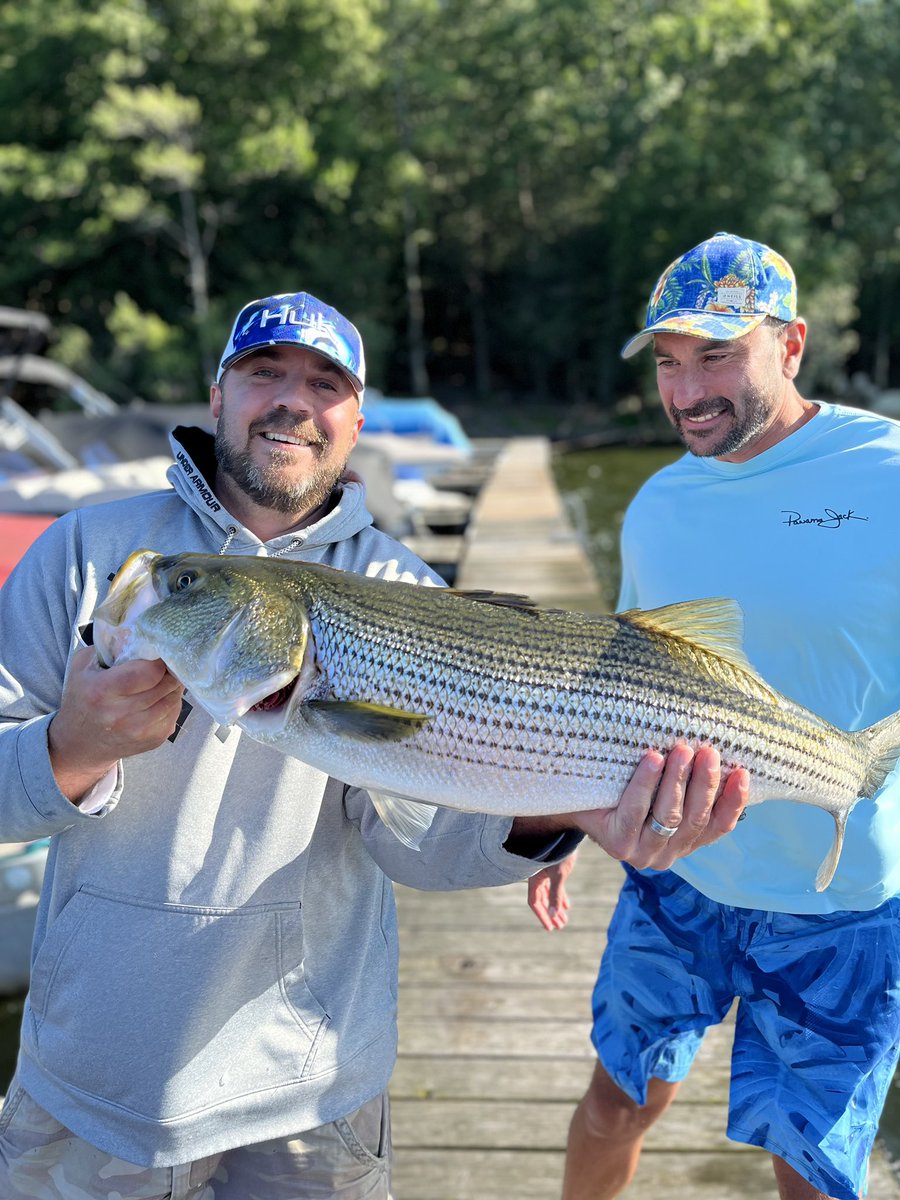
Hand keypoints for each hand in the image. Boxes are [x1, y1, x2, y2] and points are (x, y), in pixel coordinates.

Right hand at [48, 645, 184, 801]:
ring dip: (172, 687)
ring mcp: (138, 732)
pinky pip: (175, 715)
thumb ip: (109, 645)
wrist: (78, 743)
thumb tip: (141, 631)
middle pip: (165, 686)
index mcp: (102, 692)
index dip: (158, 661)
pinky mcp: (152, 741)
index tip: (156, 655)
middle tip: (165, 664)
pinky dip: (172, 703)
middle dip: (168, 672)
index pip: (148, 673)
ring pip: (174, 700)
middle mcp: (120, 715)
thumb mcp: (84, 666)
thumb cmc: (82, 697)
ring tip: (162, 680)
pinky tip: (159, 698)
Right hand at [528, 852, 576, 930]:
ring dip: (556, 907)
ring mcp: (546, 873)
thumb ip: (556, 895)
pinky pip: (555, 887)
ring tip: (564, 920)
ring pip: (549, 895)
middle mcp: (538, 877)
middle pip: (542, 901)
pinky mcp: (555, 869)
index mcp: (534, 878)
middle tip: (559, 926)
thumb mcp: (559, 875)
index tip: (550, 928)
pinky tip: (567, 906)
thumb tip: (554, 915)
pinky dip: (560, 897)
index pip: (534, 902)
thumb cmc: (560, 852)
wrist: (565, 833)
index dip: (542, 916)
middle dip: (551, 914)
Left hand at [572, 743, 746, 870]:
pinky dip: (646, 784)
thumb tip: (721, 751)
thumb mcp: (660, 789)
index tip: (743, 772)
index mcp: (685, 843)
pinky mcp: (618, 845)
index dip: (733, 802)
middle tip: (709, 752)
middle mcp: (668, 855)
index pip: (717, 826)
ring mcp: (642, 854)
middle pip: (694, 819)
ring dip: (679, 781)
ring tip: (683, 750)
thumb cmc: (624, 789)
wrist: (575, 801)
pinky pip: (636, 811)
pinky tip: (653, 759)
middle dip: (705, 783)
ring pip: (669, 816)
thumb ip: (687, 784)